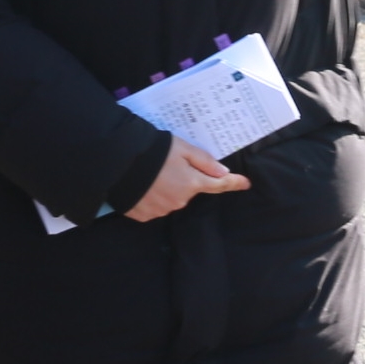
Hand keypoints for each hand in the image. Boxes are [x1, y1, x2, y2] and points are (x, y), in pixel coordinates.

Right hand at [124, 135, 249, 221]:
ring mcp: (162, 210)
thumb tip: (224, 172)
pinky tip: (141, 185)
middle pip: (189, 190)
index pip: (218, 184)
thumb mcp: (182, 147)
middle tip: (167, 164)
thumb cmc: (153, 150)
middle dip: (184, 179)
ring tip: (149, 173)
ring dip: (166, 189)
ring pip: (172, 199)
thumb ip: (204, 161)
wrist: (118, 162)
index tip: (246, 183)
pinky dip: (151, 197)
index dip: (234, 183)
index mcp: (191, 183)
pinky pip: (155, 206)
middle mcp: (180, 200)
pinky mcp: (145, 215)